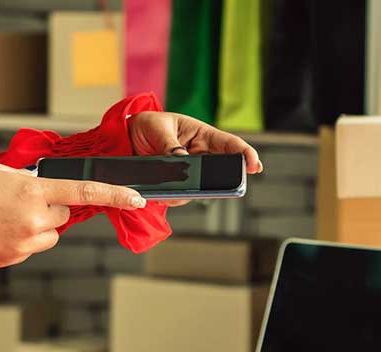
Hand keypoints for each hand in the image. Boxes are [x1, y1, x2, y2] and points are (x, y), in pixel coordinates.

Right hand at [0, 158, 145, 266]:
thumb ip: (24, 177)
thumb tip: (40, 185)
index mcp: (31, 191)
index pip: (83, 191)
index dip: (115, 194)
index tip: (138, 198)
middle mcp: (32, 221)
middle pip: (64, 215)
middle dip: (51, 206)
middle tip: (19, 199)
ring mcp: (21, 245)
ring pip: (49, 235)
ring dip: (38, 225)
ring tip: (2, 216)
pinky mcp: (9, 260)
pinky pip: (29, 248)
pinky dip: (20, 239)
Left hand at [128, 111, 262, 205]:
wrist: (126, 138)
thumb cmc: (146, 126)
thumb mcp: (157, 129)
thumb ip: (170, 145)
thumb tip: (182, 160)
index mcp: (202, 135)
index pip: (229, 144)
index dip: (245, 154)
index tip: (254, 165)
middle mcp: (200, 154)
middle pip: (220, 170)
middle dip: (224, 180)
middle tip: (227, 186)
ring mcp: (189, 172)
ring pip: (201, 187)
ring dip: (191, 191)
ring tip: (174, 190)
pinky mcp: (176, 184)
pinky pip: (180, 195)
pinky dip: (173, 197)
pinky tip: (161, 193)